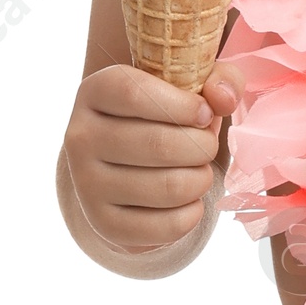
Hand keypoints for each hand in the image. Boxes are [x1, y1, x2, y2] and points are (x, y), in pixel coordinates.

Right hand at [62, 62, 236, 253]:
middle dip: (202, 147)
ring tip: (199, 172)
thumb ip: (217, 79)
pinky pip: (168, 225)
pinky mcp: (103, 223)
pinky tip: (189, 200)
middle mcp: (80, 137)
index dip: (182, 104)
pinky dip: (193, 213)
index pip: (134, 92)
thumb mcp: (184, 87)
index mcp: (95, 93)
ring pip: (169, 187)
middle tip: (206, 147)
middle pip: (159, 144)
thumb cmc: (162, 119)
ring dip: (201, 180)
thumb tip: (224, 99)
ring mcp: (87, 184)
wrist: (124, 170)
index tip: (205, 114)